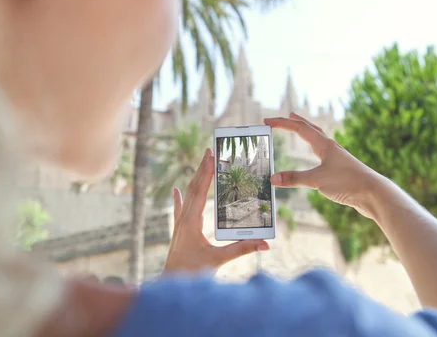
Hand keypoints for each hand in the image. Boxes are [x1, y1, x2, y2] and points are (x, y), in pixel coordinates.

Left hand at [163, 148, 269, 273]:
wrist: (170, 286)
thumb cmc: (192, 274)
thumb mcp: (218, 261)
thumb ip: (242, 250)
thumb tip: (266, 243)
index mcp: (191, 222)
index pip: (200, 191)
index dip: (207, 172)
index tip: (212, 155)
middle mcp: (183, 220)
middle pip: (193, 188)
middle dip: (202, 169)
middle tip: (209, 151)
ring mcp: (179, 225)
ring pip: (187, 196)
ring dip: (195, 179)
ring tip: (201, 164)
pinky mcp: (178, 232)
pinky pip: (179, 210)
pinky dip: (179, 198)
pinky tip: (175, 190)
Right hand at [265, 113, 385, 217]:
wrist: (373, 194)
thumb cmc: (348, 182)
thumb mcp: (317, 180)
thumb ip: (295, 179)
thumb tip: (273, 179)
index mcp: (325, 145)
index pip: (299, 128)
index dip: (282, 124)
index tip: (267, 121)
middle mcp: (331, 148)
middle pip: (311, 129)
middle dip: (297, 122)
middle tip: (288, 116)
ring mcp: (337, 158)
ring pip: (319, 140)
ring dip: (308, 133)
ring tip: (301, 132)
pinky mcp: (340, 169)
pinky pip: (323, 153)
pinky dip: (314, 149)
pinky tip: (316, 157)